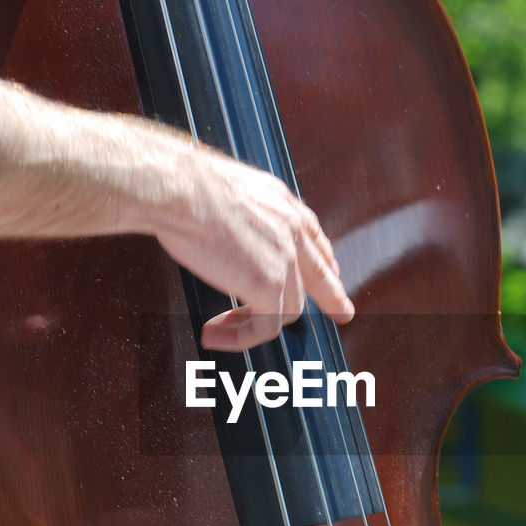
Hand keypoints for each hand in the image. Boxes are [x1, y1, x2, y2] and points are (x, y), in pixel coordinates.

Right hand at [151, 150, 353, 351]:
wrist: (183, 191)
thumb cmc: (190, 188)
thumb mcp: (230, 189)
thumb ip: (242, 212)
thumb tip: (226, 226)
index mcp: (282, 204)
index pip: (313, 237)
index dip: (323, 259)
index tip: (332, 272)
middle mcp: (291, 230)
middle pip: (319, 274)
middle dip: (332, 296)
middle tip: (343, 312)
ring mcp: (284, 260)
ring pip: (289, 308)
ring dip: (255, 323)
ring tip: (227, 330)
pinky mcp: (268, 285)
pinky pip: (265, 326)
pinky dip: (241, 337)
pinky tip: (218, 335)